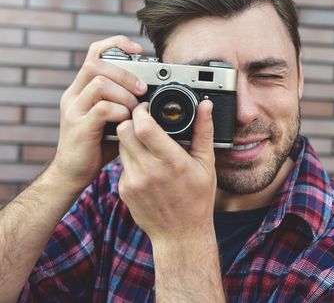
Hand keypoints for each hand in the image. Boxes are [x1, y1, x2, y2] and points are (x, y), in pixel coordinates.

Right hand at [51, 35, 146, 192]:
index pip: (95, 52)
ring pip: (100, 82)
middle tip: (143, 89)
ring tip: (135, 108)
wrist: (74, 173)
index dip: (116, 44)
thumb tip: (152, 91)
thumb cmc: (97, 144)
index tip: (138, 50)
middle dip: (126, 72)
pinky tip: (126, 121)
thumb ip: (125, 102)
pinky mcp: (79, 127)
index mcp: (82, 88)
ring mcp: (74, 109)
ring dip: (125, 93)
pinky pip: (102, 108)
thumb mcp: (112, 117)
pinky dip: (120, 111)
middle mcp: (74, 94)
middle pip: (97, 64)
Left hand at [117, 100, 216, 240]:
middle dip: (132, 121)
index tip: (147, 108)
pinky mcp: (123, 190)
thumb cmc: (198, 199)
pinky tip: (146, 167)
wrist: (180, 234)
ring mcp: (133, 181)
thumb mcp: (206, 164)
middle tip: (143, 122)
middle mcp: (148, 170)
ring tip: (147, 144)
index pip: (143, 126)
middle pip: (124, 131)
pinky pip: (122, 164)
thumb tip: (205, 105)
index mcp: (171, 161)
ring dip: (130, 139)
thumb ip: (204, 132)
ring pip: (121, 146)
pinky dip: (131, 159)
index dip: (141, 111)